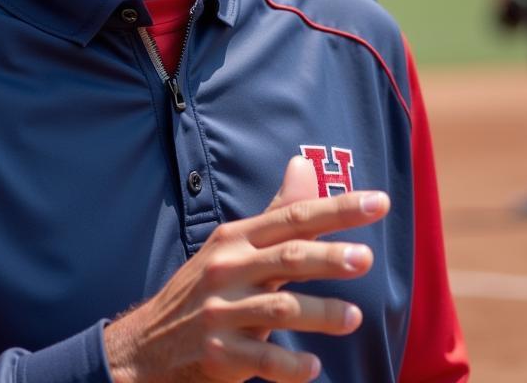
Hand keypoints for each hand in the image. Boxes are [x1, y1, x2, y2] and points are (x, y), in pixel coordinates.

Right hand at [103, 156, 388, 382]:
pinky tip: (314, 368)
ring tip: (354, 318)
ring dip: (319, 313)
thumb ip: (276, 211)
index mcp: (237, 238)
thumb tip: (303, 164)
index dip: (337, 209)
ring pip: (279, 308)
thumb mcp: (233, 244)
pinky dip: (288, 366)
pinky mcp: (218, 352)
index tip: (379, 202)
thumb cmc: (204, 286)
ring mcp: (222, 311)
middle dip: (328, 257)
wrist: (147, 343)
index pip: (294, 216)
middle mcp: (229, 269)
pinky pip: (260, 359)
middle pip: (287, 257)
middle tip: (366, 258)